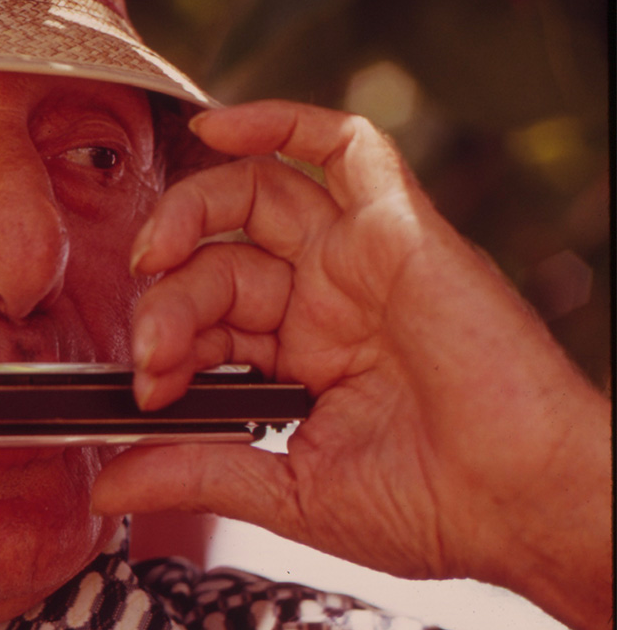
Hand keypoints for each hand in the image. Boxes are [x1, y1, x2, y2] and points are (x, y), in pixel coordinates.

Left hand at [93, 100, 610, 629]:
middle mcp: (325, 302)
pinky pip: (342, 148)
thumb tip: (107, 488)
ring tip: (154, 254)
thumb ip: (194, 472)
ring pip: (258, 195)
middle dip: (169, 301)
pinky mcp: (400, 229)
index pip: (207, 321)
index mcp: (301, 359)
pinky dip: (280, 123)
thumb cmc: (430, 507)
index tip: (144, 394)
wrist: (522, 507)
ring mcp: (359, 262)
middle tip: (151, 351)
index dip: (164, 345)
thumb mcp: (285, 490)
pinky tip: (217, 126)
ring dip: (189, 211)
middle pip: (218, 259)